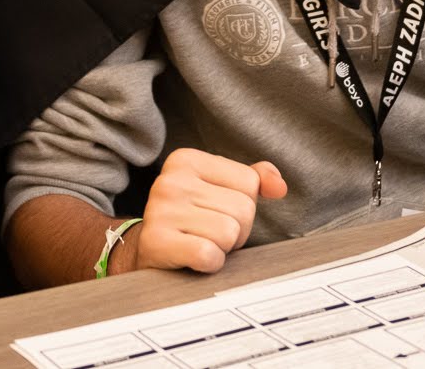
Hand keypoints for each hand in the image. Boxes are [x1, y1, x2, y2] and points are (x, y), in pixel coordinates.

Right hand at [132, 148, 286, 273]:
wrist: (145, 252)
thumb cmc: (190, 222)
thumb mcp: (218, 191)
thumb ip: (252, 181)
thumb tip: (280, 187)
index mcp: (186, 159)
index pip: (250, 182)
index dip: (242, 206)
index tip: (215, 213)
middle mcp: (170, 180)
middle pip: (243, 209)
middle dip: (235, 230)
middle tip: (207, 234)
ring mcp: (161, 210)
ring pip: (230, 233)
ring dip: (222, 248)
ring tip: (198, 244)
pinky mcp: (156, 242)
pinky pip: (209, 255)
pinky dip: (209, 264)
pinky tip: (192, 260)